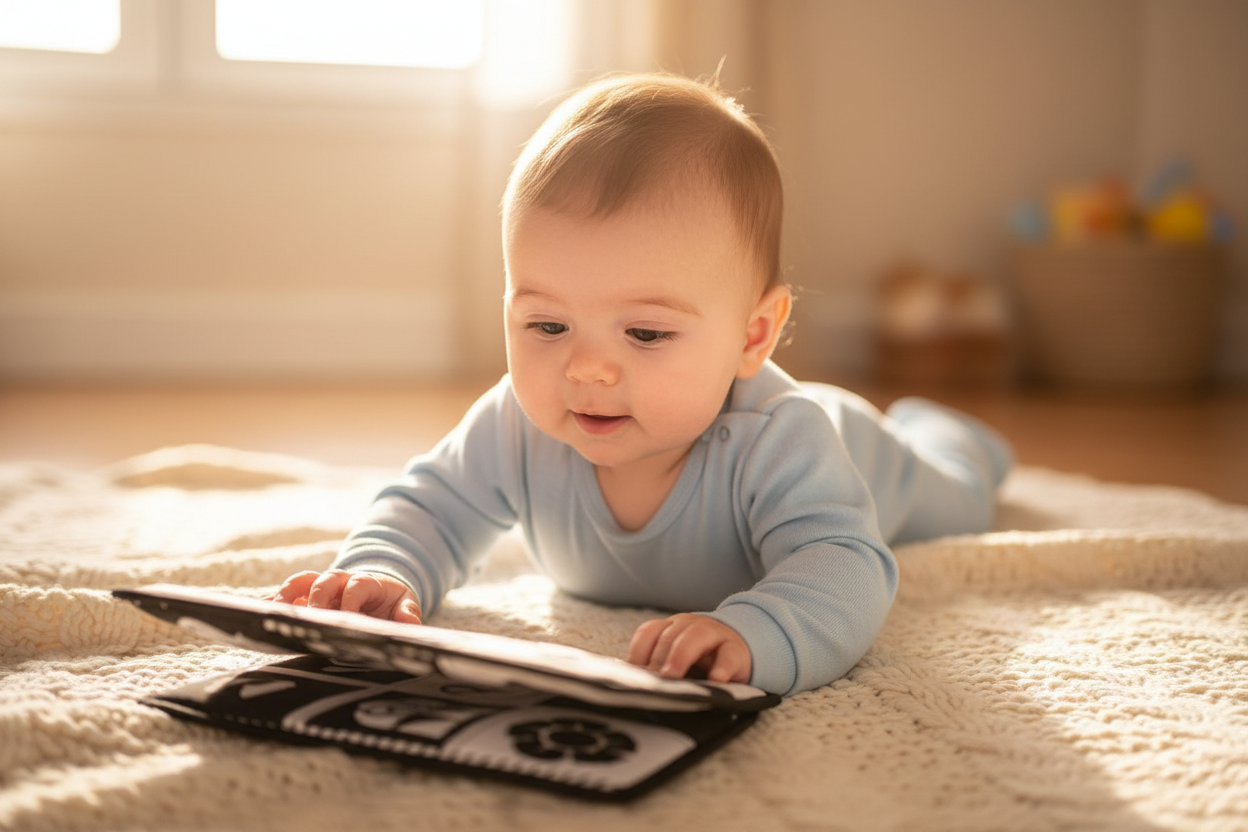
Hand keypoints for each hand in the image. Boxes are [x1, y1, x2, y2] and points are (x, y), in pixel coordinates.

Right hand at [269, 569, 421, 624]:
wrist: (377, 593)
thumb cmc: (390, 604)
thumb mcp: (404, 606)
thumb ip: (407, 613)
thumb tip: (408, 622)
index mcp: (365, 582)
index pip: (357, 585)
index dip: (352, 600)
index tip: (347, 620)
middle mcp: (340, 580)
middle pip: (324, 581)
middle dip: (316, 598)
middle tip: (310, 618)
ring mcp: (320, 586)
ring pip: (300, 583)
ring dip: (287, 595)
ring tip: (275, 611)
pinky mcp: (305, 595)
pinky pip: (286, 595)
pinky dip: (272, 602)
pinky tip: (258, 612)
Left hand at [627, 613, 750, 683]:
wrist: (739, 647)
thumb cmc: (700, 657)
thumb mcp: (676, 657)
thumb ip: (657, 666)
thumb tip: (632, 686)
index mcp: (670, 627)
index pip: (648, 633)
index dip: (638, 652)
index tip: (633, 675)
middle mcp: (689, 626)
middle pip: (668, 636)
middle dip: (657, 659)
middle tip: (651, 681)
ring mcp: (713, 635)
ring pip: (694, 638)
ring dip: (680, 656)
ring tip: (673, 676)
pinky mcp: (735, 650)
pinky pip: (728, 657)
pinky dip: (721, 668)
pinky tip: (715, 680)